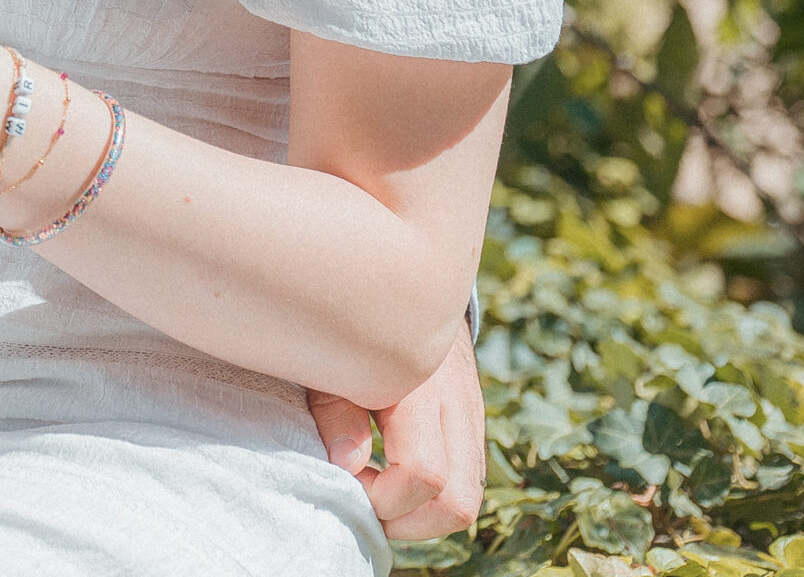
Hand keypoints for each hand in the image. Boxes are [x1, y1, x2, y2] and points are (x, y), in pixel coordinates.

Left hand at [308, 331, 485, 540]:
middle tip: (363, 501)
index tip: (346, 480)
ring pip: (467, 496)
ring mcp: (470, 417)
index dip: (382, 497)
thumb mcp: (333, 358)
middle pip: (458, 503)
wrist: (409, 281)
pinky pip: (466, 477)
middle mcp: (456, 408)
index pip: (423, 474)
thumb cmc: (355, 321)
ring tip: (376, 489)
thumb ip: (336, 411)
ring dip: (421, 513)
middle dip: (407, 522)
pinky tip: (391, 471)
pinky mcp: (471, 422)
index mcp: (419, 390)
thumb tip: (346, 465)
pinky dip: (432, 494)